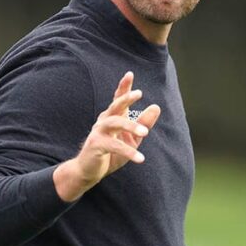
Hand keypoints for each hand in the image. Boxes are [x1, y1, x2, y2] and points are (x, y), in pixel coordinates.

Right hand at [53, 71, 161, 201]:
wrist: (89, 171)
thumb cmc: (111, 154)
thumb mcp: (131, 139)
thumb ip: (143, 124)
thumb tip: (156, 107)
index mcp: (112, 118)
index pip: (118, 99)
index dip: (123, 87)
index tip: (130, 74)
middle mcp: (104, 121)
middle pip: (115, 106)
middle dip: (125, 98)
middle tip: (139, 93)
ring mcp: (98, 132)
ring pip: (115, 123)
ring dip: (130, 126)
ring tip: (145, 133)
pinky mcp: (96, 145)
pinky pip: (114, 146)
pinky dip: (128, 152)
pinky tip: (140, 158)